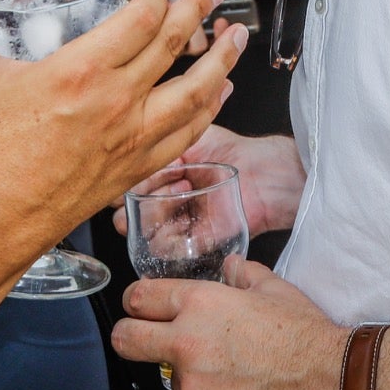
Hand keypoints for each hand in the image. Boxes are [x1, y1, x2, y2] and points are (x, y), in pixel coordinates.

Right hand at [0, 0, 247, 257]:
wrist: (0, 214)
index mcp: (82, 70)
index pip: (141, 20)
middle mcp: (117, 99)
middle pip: (174, 45)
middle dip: (200, 10)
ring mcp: (133, 134)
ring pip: (194, 91)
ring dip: (221, 60)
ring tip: (238, 37)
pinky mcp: (138, 165)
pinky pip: (186, 133)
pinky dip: (209, 110)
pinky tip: (220, 94)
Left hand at [111, 259, 343, 389]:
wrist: (335, 386)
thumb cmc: (306, 335)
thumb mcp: (274, 289)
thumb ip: (242, 274)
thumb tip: (229, 265)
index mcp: (199, 303)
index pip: (139, 298)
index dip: (138, 304)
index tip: (142, 311)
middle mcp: (186, 344)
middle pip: (127, 340)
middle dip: (133, 339)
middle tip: (152, 346)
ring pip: (174, 387)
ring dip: (195, 386)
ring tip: (237, 385)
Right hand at [113, 125, 304, 238]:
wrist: (262, 173)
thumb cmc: (231, 151)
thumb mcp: (189, 138)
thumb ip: (160, 148)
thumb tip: (133, 158)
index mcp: (163, 176)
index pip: (130, 186)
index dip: (128, 183)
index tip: (135, 175)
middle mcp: (168, 201)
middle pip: (132, 212)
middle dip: (135, 203)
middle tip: (153, 189)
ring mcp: (180, 222)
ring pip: (145, 232)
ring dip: (152, 217)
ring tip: (177, 197)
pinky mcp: (196, 241)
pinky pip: (169, 251)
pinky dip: (167, 241)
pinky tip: (183, 221)